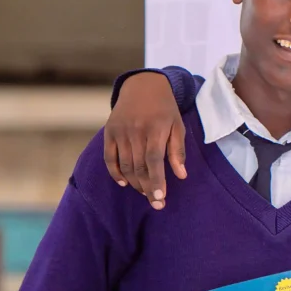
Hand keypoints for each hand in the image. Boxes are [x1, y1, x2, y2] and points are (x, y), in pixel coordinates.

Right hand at [104, 72, 186, 209]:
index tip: (160, 199)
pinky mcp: (109, 132)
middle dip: (147, 189)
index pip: (154, 161)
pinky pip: (109, 157)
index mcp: (155, 128)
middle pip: (139, 167)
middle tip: (156, 204)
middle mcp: (135, 130)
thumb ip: (178, 151)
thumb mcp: (178, 126)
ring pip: (126, 165)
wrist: (142, 86)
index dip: (157, 181)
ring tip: (145, 193)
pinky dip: (115, 173)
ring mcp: (120, 131)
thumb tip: (181, 176)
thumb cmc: (165, 109)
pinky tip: (124, 183)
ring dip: (135, 183)